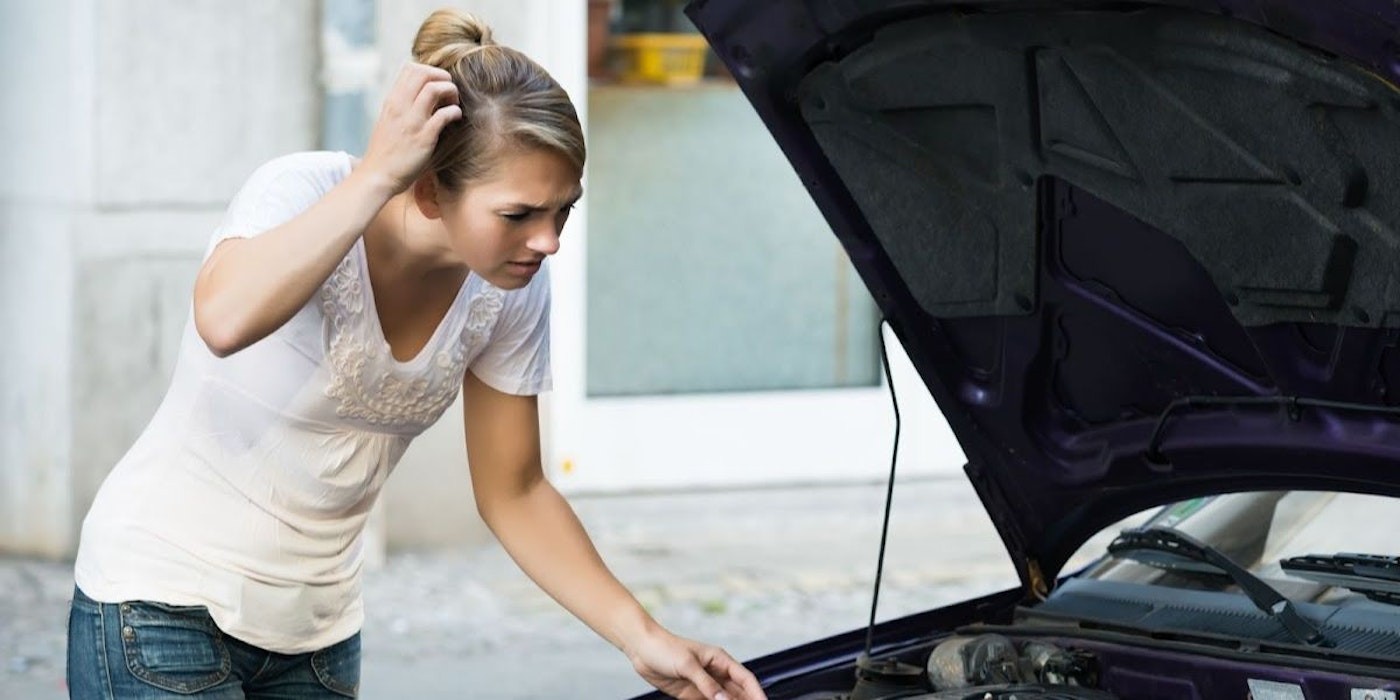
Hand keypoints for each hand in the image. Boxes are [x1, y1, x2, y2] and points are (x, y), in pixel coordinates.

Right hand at [360, 62, 462, 193]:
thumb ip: (401, 107)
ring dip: (450, 92)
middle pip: (423, 72)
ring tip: (453, 104)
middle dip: (442, 77)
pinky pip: (444, 114)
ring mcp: (412, 121)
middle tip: (449, 92)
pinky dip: (455, 112)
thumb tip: (419, 96)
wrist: (377, 176)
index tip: (436, 85)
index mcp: (392, 101)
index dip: (429, 71)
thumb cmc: (385, 152)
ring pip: (435, 88)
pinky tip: (455, 118)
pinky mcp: (424, 137)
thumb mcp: (388, 121)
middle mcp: (400, 107)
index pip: (409, 68)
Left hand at [627, 628, 766, 699]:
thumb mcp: (687, 665)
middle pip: (739, 692)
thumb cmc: (665, 648)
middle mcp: (715, 672)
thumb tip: (724, 699)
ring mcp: (704, 684)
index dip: (757, 693)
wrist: (642, 648)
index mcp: (719, 659)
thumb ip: (706, 683)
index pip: (745, 678)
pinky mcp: (692, 694)